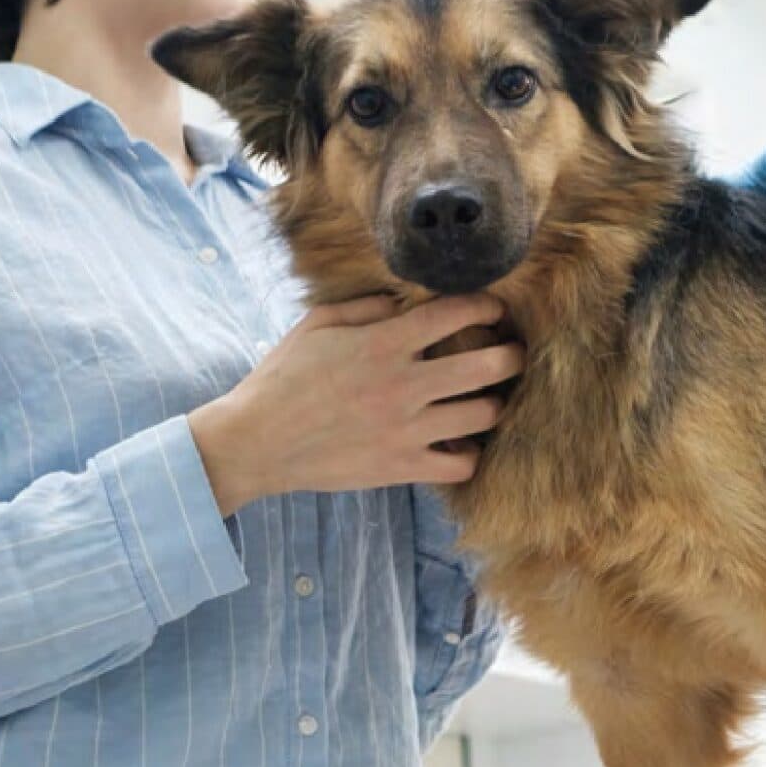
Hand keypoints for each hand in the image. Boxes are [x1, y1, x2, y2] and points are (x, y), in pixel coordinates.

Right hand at [188, 296, 523, 514]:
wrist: (255, 442)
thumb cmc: (282, 379)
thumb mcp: (315, 326)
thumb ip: (365, 307)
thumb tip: (405, 298)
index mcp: (382, 344)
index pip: (454, 314)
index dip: (484, 306)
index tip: (493, 309)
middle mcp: (402, 385)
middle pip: (488, 366)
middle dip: (511, 355)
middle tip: (511, 353)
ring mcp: (405, 430)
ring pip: (484, 415)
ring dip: (493, 403)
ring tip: (488, 398)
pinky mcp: (401, 468)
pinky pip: (461, 466)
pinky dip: (469, 455)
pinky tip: (460, 443)